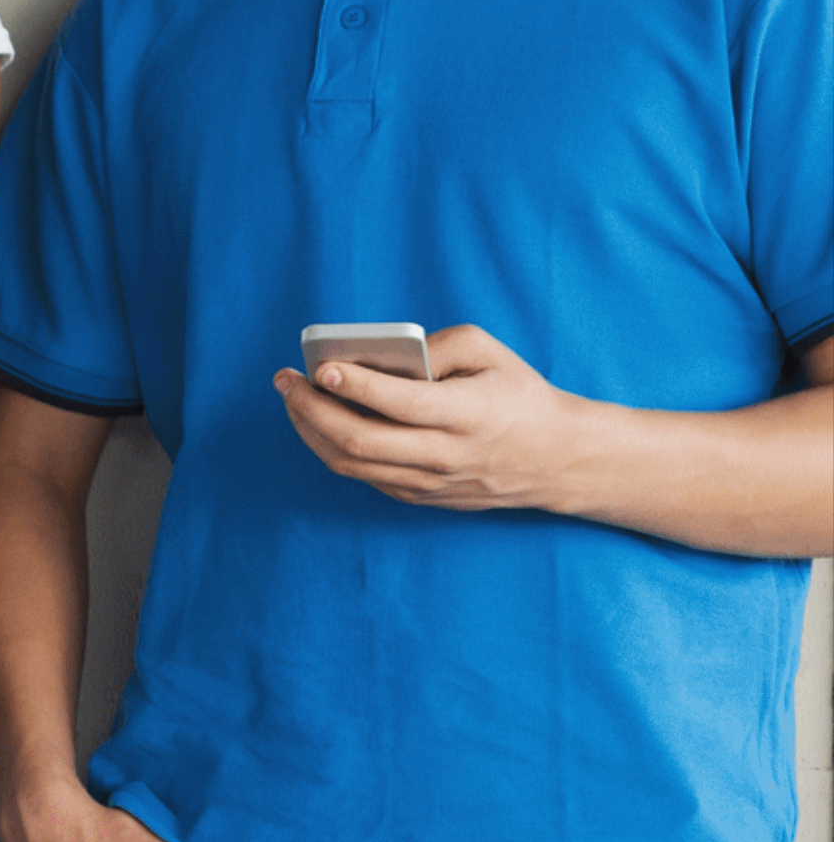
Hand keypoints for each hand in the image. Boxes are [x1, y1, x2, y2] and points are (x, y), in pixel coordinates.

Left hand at [275, 324, 598, 511]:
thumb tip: (379, 354)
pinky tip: (317, 420)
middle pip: (360, 440)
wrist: (555, 458)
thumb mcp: (490, 353)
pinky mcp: (418, 497)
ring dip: (310, 429)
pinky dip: (331, 447)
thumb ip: (437, 344)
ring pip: (351, 464)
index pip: (401, 403)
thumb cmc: (517, 394)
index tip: (321, 366)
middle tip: (285, 379)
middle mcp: (446, 454)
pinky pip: (362, 475)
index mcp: (468, 414)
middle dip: (311, 408)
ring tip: (291, 397)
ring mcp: (429, 482)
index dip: (355, 384)